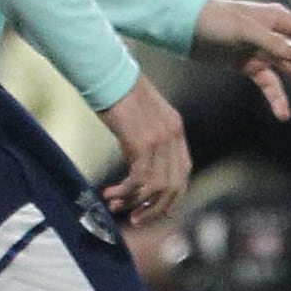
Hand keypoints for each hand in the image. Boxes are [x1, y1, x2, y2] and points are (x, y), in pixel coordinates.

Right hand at [97, 75, 192, 222]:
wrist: (107, 72)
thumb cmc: (116, 89)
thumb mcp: (141, 113)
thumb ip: (147, 133)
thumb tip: (138, 158)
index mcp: (176, 128)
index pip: (183, 172)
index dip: (172, 196)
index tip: (155, 210)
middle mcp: (173, 136)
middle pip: (174, 185)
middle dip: (155, 208)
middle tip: (135, 219)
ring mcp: (159, 140)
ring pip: (156, 186)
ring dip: (136, 202)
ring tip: (117, 207)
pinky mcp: (141, 142)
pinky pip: (139, 178)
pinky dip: (125, 191)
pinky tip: (110, 194)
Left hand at [192, 0, 290, 121]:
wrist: (180, 26)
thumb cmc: (212, 20)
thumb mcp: (242, 30)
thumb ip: (272, 42)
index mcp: (281, 21)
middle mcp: (277, 36)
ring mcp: (264, 51)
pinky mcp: (249, 65)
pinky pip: (271, 84)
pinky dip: (278, 99)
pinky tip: (283, 115)